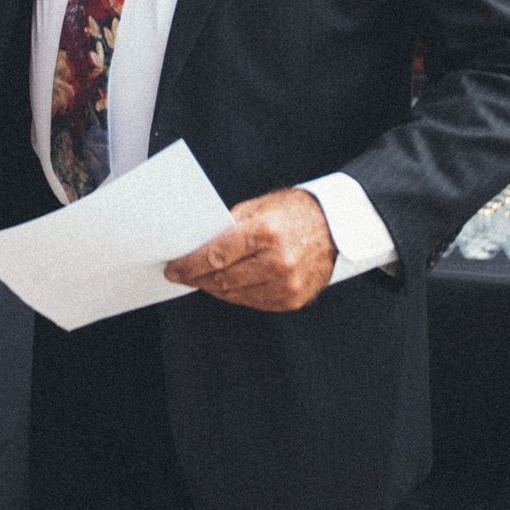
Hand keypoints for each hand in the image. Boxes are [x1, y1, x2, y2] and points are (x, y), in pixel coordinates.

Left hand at [163, 188, 336, 311]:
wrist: (337, 226)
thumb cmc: (294, 211)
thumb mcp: (259, 207)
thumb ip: (229, 227)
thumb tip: (198, 246)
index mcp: (265, 233)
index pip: (215, 256)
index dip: (189, 265)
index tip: (173, 269)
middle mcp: (278, 262)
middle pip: (222, 279)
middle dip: (197, 278)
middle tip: (182, 276)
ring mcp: (287, 284)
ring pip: (236, 295)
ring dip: (214, 289)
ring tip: (201, 280)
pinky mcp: (293, 299)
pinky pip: (254, 302)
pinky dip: (237, 295)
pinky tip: (227, 286)